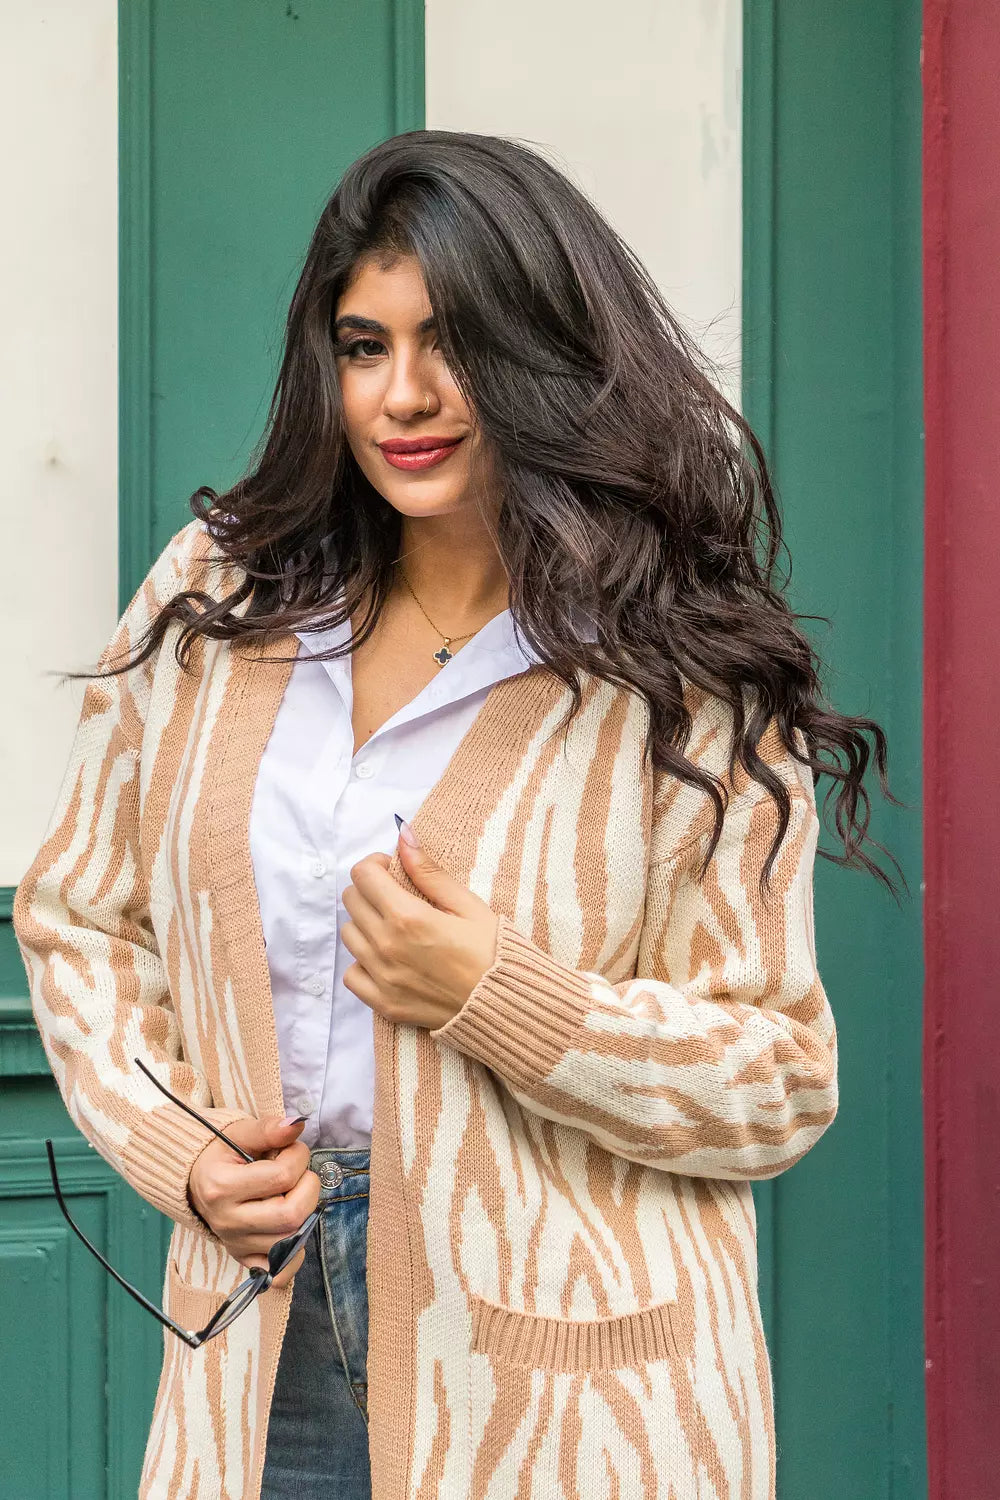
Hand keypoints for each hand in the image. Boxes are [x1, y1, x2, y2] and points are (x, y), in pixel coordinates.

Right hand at [187, 1115, 320, 1288]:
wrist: (196, 1180)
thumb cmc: (220, 1155)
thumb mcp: (238, 1133)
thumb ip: (268, 1129)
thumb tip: (297, 1125)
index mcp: (221, 1187)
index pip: (282, 1177)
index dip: (299, 1157)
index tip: (293, 1149)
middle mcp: (227, 1221)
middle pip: (291, 1215)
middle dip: (308, 1188)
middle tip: (299, 1174)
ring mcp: (235, 1244)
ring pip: (291, 1241)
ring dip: (305, 1214)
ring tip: (292, 1194)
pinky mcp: (243, 1258)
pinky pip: (278, 1272)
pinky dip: (293, 1255)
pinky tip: (290, 1229)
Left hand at [341, 819, 499, 1029]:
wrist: (506, 1005)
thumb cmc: (493, 951)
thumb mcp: (467, 904)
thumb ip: (428, 872)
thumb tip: (403, 837)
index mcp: (407, 916)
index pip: (363, 875)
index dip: (376, 865)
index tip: (393, 870)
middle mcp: (387, 946)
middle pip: (351, 901)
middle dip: (370, 890)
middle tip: (396, 896)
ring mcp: (382, 978)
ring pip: (349, 935)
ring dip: (366, 924)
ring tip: (395, 928)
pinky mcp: (384, 1004)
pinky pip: (351, 976)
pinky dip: (363, 963)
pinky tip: (387, 959)